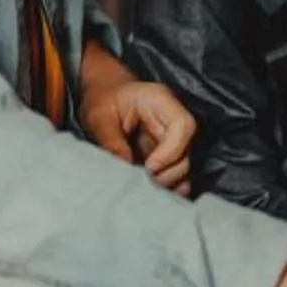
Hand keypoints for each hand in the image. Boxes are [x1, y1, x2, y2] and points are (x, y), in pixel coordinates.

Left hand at [77, 54, 195, 193]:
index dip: (171, 151)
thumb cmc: (102, 99)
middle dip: (170, 172)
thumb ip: (112, 142)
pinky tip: (158, 192)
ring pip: (185, 163)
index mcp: (159, 100)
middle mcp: (172, 117)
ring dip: (171, 180)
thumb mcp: (99, 117)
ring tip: (148, 189)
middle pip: (187, 148)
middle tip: (146, 182)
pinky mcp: (167, 149)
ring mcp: (172, 134)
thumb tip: (126, 168)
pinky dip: (171, 183)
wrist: (104, 94)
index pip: (182, 125)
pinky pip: (177, 169)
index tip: (150, 168)